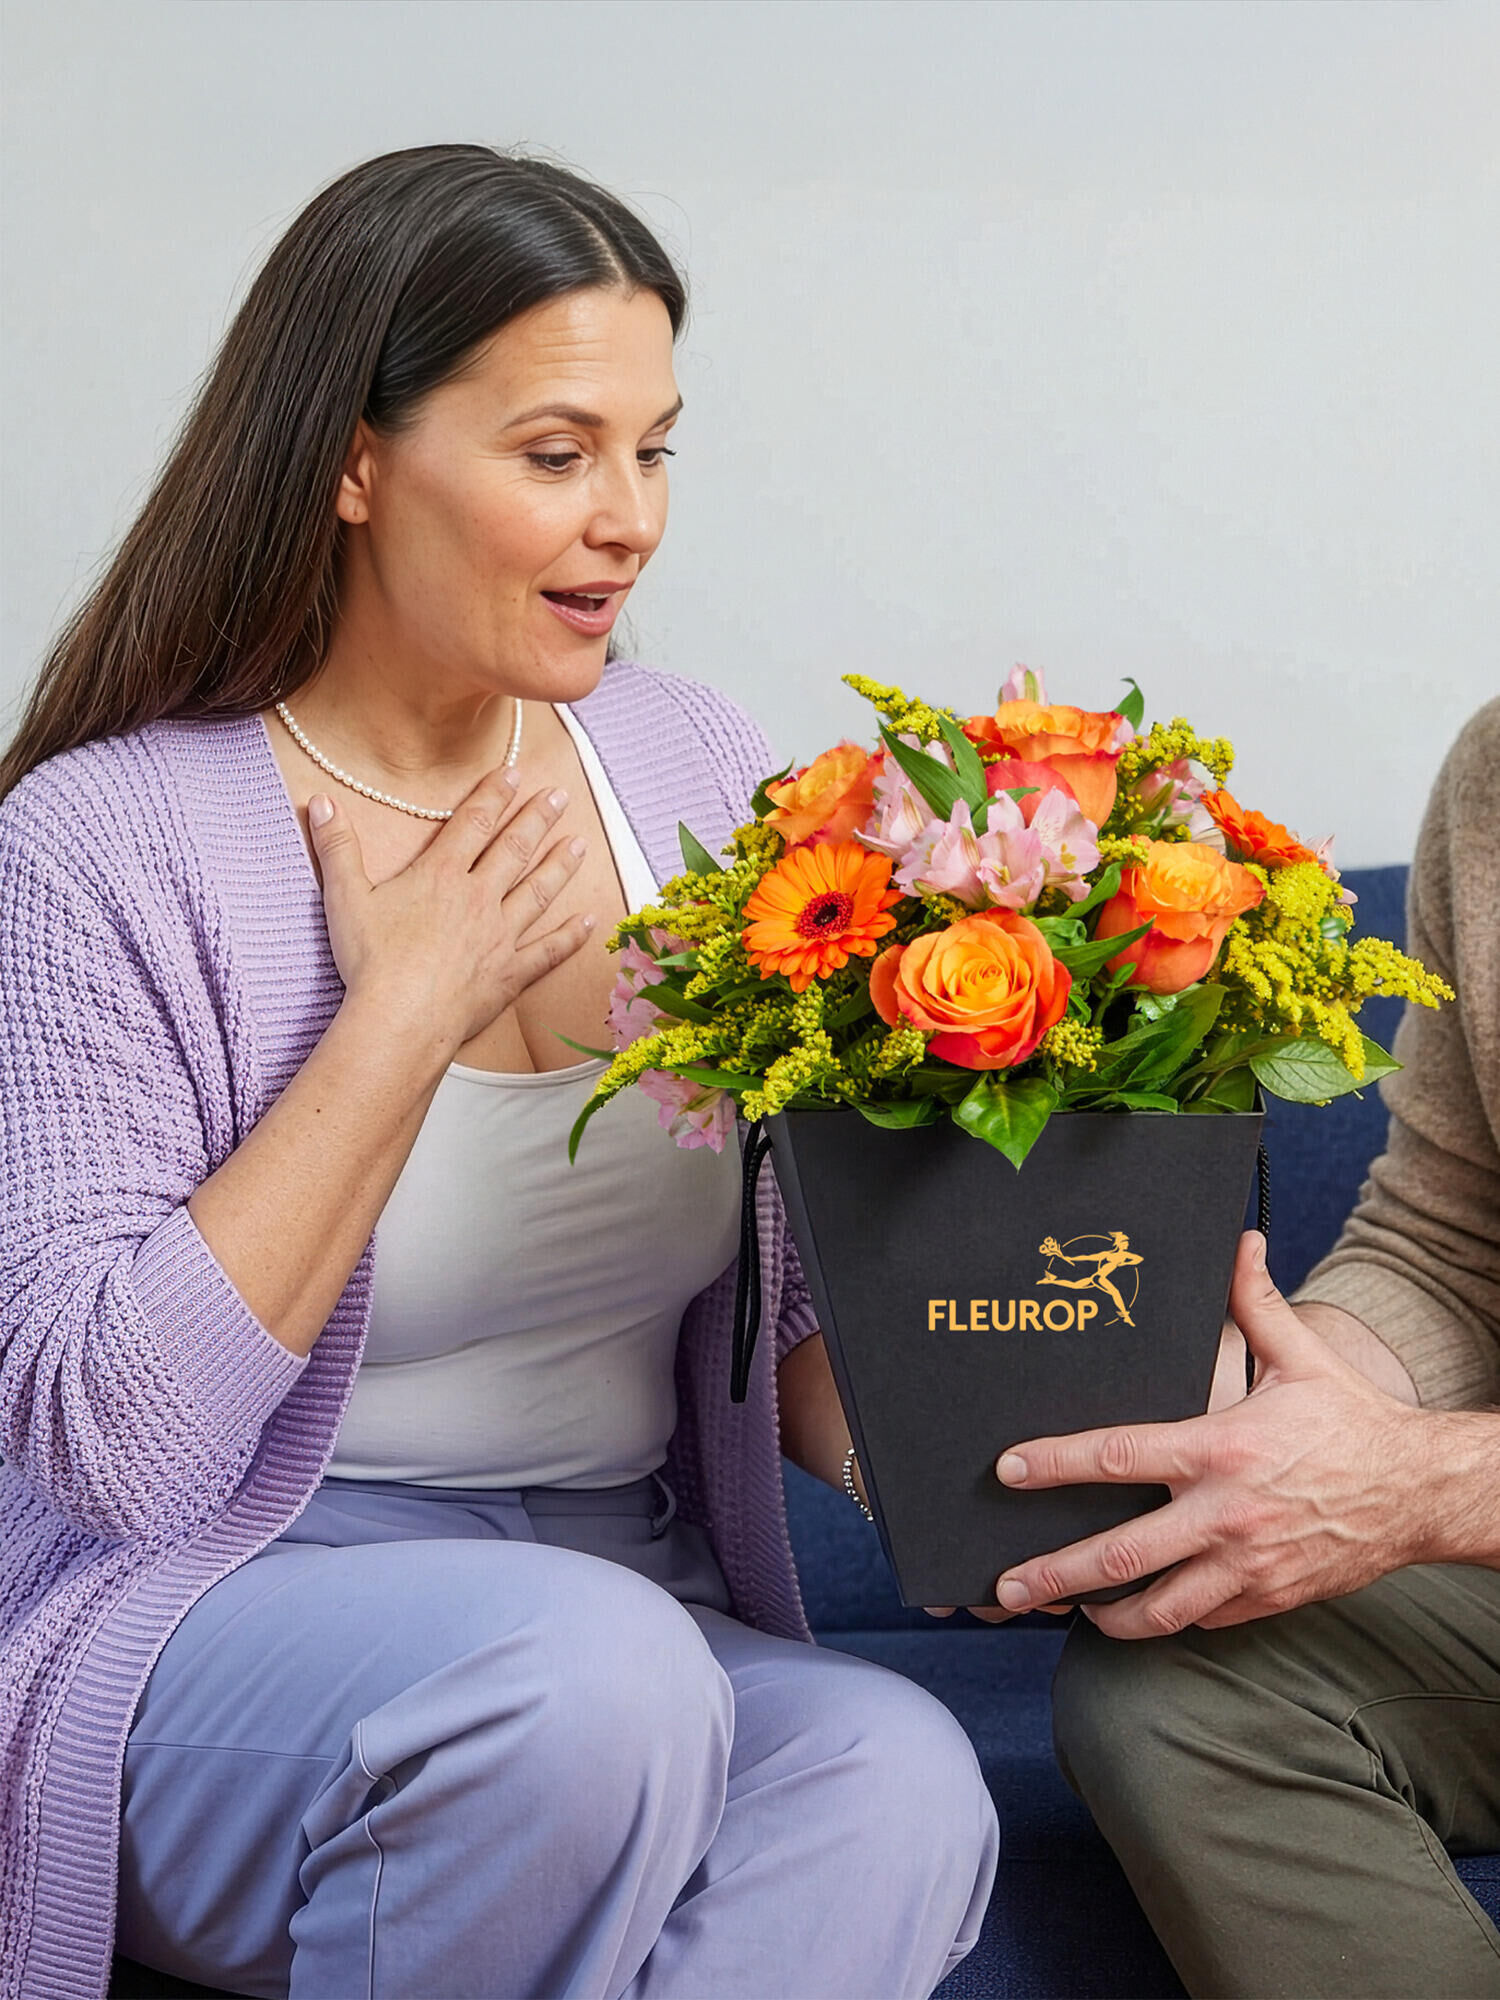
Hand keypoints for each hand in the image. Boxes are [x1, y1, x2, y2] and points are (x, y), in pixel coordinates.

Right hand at [307, 769, 594, 1048]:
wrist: (400, 1017)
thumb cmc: (371, 961)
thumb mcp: (344, 897)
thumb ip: (336, 847)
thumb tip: (320, 802)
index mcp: (441, 875)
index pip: (474, 823)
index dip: (495, 794)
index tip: (515, 772)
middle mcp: (478, 899)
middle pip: (514, 850)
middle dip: (537, 819)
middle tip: (560, 797)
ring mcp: (500, 937)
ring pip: (538, 893)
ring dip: (560, 866)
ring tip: (580, 844)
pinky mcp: (510, 974)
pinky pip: (548, 951)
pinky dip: (570, 936)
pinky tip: (589, 921)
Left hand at [986, 1230, 1440, 1637]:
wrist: (1422, 1492)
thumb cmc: (1354, 1422)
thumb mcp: (1301, 1356)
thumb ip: (1255, 1301)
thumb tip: (1239, 1242)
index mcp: (1223, 1449)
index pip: (1119, 1456)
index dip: (1057, 1463)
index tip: (1011, 1469)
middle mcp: (1228, 1515)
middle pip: (1122, 1554)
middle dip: (1055, 1572)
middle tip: (1005, 1586)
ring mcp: (1248, 1567)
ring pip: (1158, 1609)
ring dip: (1103, 1613)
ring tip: (1063, 1607)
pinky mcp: (1268, 1599)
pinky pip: (1201, 1619)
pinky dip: (1164, 1617)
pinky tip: (1135, 1610)